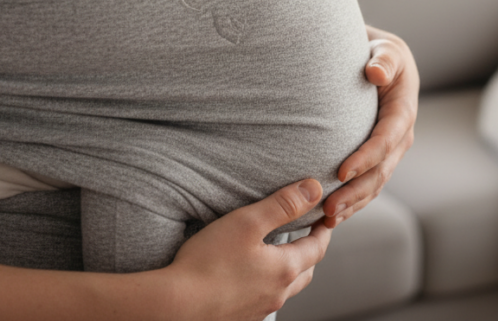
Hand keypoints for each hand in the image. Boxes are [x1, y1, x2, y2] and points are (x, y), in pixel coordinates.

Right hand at [164, 179, 331, 320]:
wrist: (173, 306)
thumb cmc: (207, 263)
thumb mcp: (248, 222)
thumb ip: (283, 204)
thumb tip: (314, 189)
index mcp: (284, 269)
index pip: (317, 247)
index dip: (323, 229)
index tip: (324, 217)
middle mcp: (276, 294)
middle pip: (306, 271)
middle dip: (310, 251)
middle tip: (306, 233)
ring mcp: (258, 310)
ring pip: (285, 289)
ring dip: (289, 270)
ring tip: (278, 254)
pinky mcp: (240, 318)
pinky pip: (263, 299)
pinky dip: (267, 284)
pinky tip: (251, 276)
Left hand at [322, 26, 418, 226]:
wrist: (379, 63)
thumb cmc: (379, 54)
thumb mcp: (386, 50)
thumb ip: (384, 60)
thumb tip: (376, 72)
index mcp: (403, 112)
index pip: (386, 139)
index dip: (366, 157)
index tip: (341, 171)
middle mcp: (400, 137)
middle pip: (381, 171)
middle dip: (356, 191)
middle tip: (329, 207)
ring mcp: (390, 152)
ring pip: (375, 184)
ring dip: (353, 203)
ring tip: (328, 218)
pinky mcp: (378, 159)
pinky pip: (368, 185)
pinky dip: (352, 202)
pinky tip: (330, 217)